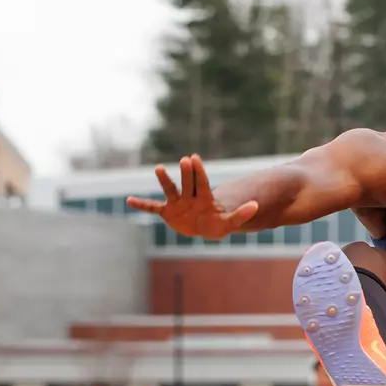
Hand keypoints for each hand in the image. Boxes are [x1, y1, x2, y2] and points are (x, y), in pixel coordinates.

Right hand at [126, 155, 258, 239]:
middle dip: (186, 173)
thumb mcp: (229, 222)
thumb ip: (241, 214)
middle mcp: (189, 196)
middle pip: (187, 183)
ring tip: (159, 168)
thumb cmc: (217, 223)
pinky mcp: (167, 212)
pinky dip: (142, 205)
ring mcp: (177, 203)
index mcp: (204, 197)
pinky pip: (152, 208)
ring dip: (165, 180)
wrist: (204, 228)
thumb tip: (256, 205)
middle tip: (185, 159)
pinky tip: (129, 200)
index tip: (195, 158)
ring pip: (170, 190)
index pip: (201, 182)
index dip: (199, 171)